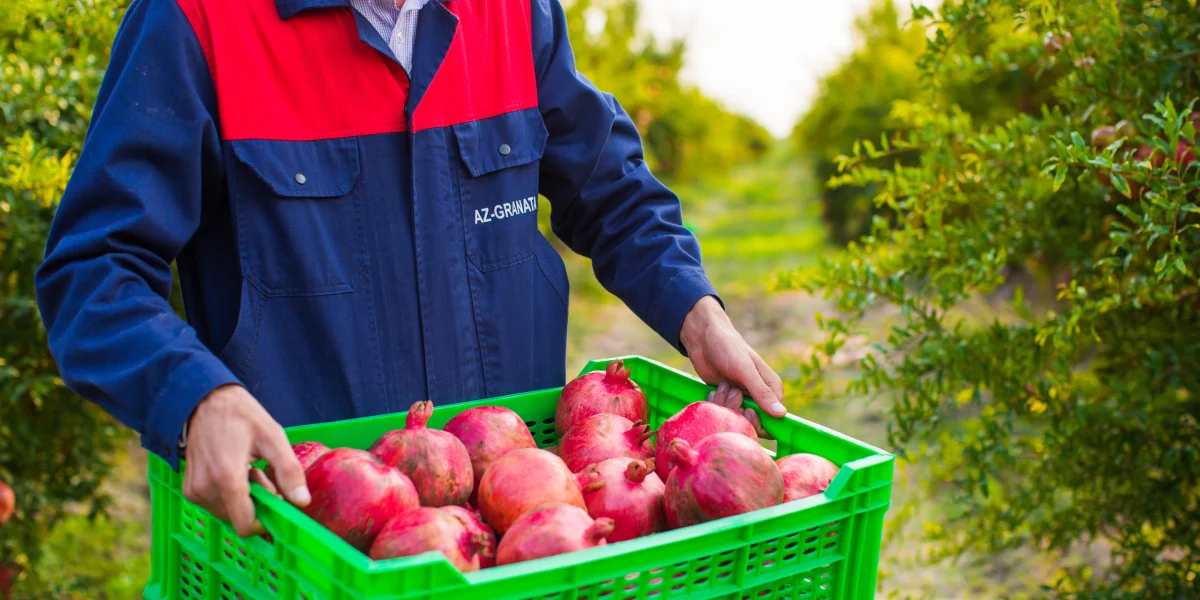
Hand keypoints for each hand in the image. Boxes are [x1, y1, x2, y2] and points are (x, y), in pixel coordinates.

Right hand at [182, 385, 309, 536]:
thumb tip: (302, 502)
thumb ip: (289, 471)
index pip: (245, 525)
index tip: (276, 501)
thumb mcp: (273, 437)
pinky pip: (216, 506)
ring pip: (229, 514)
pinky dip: (229, 495)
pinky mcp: (189, 490)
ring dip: (244, 499)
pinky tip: (233, 471)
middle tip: (260, 473)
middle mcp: (205, 489)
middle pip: (239, 519)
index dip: (265, 521)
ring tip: (247, 469)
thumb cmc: (241, 416)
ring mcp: (194, 491)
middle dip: (256, 503)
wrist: (204, 402)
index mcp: (226, 478)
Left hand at [681, 296, 785, 433]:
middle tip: (731, 392)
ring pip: (736, 419)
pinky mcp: (727, 399)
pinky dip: (717, 403)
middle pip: (754, 423)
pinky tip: (715, 388)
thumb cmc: (728, 348)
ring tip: (722, 385)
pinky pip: (723, 413)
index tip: (746, 410)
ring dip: (725, 404)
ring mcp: (742, 398)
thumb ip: (762, 392)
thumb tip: (782, 414)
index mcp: (772, 388)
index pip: (774, 419)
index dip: (760, 421)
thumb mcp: (745, 370)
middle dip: (738, 411)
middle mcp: (759, 396)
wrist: (703, 338)